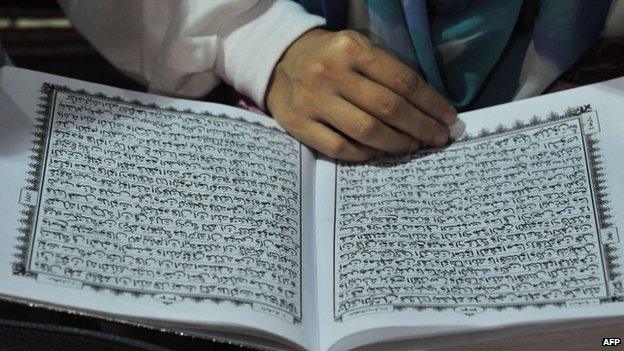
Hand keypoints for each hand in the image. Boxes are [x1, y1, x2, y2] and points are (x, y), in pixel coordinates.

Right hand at [266, 29, 456, 161]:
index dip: (431, 103)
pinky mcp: (299, 125)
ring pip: (366, 131)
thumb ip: (387, 72)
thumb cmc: (331, 59)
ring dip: (397, 143)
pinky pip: (340, 148)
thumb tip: (428, 107)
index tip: (448, 118)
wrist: (279, 64)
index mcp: (351, 49)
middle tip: (437, 138)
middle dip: (420, 126)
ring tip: (412, 146)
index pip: (403, 80)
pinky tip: (379, 153)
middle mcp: (330, 73)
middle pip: (388, 108)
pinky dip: (365, 155)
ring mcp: (312, 101)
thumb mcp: (358, 49)